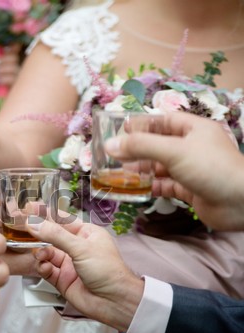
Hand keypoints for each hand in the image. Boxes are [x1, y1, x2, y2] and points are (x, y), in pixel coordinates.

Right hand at [28, 218, 142, 331]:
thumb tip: (35, 223)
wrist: (113, 302)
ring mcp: (68, 263)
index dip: (45, 213)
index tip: (30, 207)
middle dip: (38, 233)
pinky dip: (43, 267)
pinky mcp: (62, 278)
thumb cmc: (108, 271)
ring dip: (41, 253)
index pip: (62, 219)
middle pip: (51, 236)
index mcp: (86, 233)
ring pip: (46, 253)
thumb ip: (56, 235)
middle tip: (22, 227)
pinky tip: (45, 267)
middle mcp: (76, 247)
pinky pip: (46, 269)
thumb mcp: (81, 248)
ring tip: (40, 255)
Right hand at [105, 112, 243, 229]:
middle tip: (114, 154)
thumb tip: (109, 144)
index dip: (142, 124)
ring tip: (119, 172)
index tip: (120, 130)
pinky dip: (150, 186)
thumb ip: (140, 146)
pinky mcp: (190, 189)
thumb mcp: (173, 150)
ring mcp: (192, 169)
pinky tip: (135, 189)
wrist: (240, 203)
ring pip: (161, 166)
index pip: (164, 121)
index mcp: (195, 129)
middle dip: (138, 149)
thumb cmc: (210, 167)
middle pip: (159, 144)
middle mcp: (193, 147)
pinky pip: (165, 185)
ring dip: (142, 169)